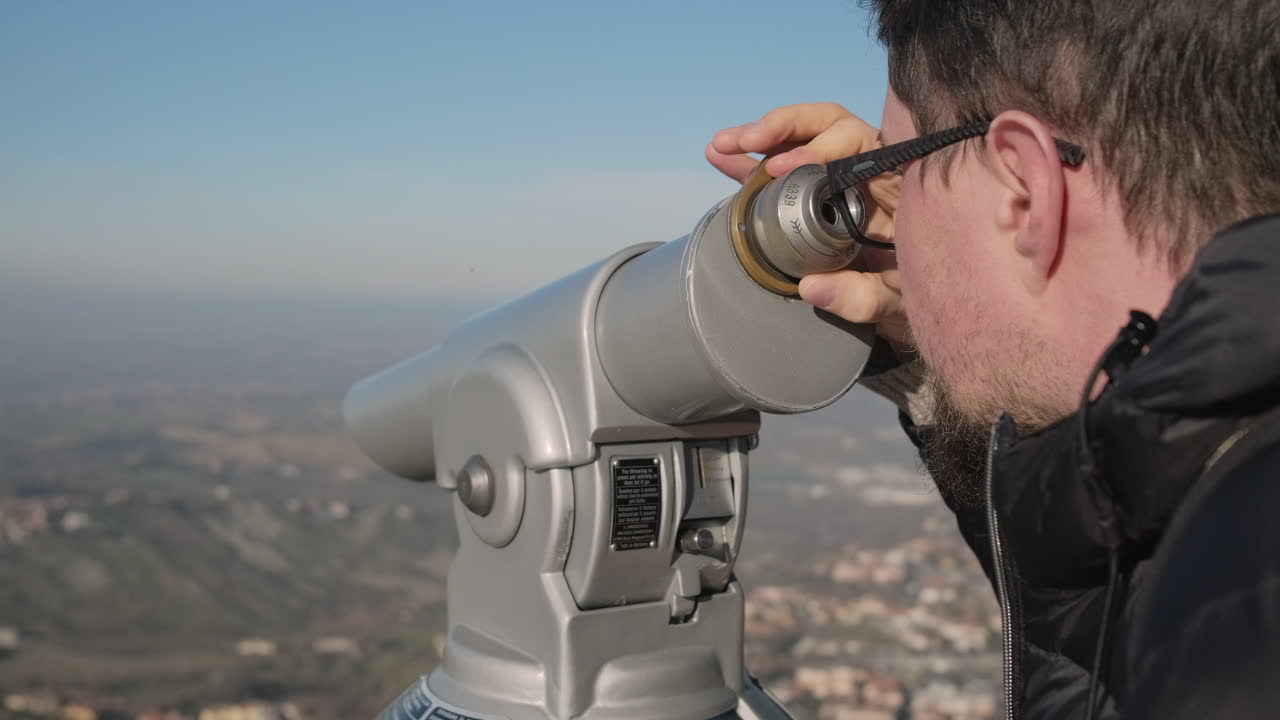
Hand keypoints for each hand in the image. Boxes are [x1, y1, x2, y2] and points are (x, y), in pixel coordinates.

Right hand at [706, 103, 909, 347]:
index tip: (786, 168)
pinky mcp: (812, 190)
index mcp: (897, 180)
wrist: (921, 295)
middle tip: (749, 142)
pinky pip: (781, 167)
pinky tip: (718, 156)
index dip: (822, 148)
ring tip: (720, 145)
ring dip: (758, 137)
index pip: (860, 142)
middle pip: (827, 124)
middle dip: (784, 128)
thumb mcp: (894, 296)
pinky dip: (750, 161)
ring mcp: (838, 176)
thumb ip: (859, 295)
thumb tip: (810, 287)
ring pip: (800, 138)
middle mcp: (868, 168)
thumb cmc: (915, 287)